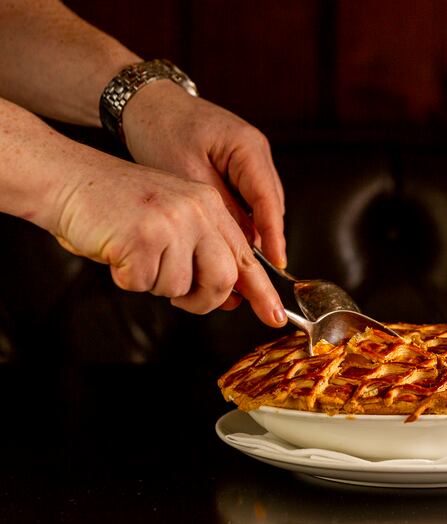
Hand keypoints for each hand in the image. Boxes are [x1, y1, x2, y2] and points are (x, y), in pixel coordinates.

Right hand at [52, 154, 286, 326]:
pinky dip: (126, 277)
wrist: (67, 179)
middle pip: (222, 280)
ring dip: (153, 282)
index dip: (262, 292)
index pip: (246, 256)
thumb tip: (230, 295)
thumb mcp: (172, 218)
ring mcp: (172, 222)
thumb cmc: (116, 206)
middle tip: (181, 296)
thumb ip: (203, 249)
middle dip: (202, 299)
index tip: (276, 317)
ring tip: (135, 252)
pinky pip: (143, 284)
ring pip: (178, 287)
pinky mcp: (143, 236)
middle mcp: (198, 211)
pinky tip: (117, 250)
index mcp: (210, 206)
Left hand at [120, 80, 286, 268]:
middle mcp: (257, 152)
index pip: (269, 200)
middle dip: (265, 240)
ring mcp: (250, 158)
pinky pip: (247, 199)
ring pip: (260, 205)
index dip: (274, 236)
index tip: (276, 264)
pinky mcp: (238, 165)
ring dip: (252, 232)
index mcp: (248, 148)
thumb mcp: (186, 174)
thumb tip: (240, 244)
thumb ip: (217, 208)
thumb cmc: (162, 130)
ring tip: (238, 263)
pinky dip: (241, 220)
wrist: (146, 102)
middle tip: (254, 273)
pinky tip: (227, 241)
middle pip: (270, 205)